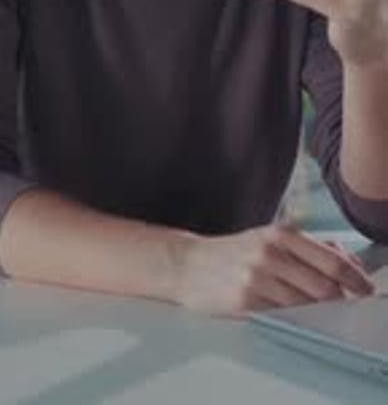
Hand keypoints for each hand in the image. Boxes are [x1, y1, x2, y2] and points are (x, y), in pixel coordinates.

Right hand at [174, 224, 373, 316]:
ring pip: (305, 306)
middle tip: (345, 306)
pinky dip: (294, 319)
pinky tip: (293, 316)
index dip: (356, 279)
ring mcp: (256, 279)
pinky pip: (282, 317)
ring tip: (318, 313)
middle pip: (324, 288)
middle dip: (340, 301)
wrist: (188, 264)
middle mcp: (270, 254)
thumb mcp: (269, 238)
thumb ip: (308, 247)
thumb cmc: (234, 252)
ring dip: (318, 313)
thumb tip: (347, 263)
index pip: (331, 261)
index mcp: (280, 234)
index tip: (366, 289)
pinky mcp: (244, 302)